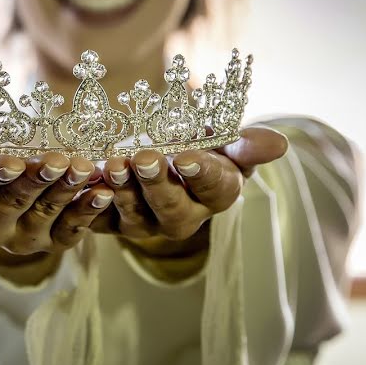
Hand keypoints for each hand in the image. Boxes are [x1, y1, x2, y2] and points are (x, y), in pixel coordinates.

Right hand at [0, 135, 113, 282]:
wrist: (1, 166)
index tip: (11, 160)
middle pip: (10, 204)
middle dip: (34, 182)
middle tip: (57, 160)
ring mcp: (21, 237)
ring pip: (44, 215)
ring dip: (66, 192)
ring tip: (84, 168)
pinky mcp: (53, 240)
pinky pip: (72, 230)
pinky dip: (89, 210)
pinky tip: (103, 189)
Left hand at [99, 126, 288, 254]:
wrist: (155, 152)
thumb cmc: (198, 146)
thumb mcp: (224, 141)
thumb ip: (246, 145)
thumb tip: (279, 145)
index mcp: (216, 195)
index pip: (215, 188)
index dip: (202, 173)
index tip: (188, 156)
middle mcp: (182, 217)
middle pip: (172, 209)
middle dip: (158, 184)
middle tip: (145, 158)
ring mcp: (144, 223)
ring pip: (134, 215)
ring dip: (123, 190)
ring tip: (114, 164)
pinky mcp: (109, 222)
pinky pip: (97, 219)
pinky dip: (89, 203)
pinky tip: (87, 181)